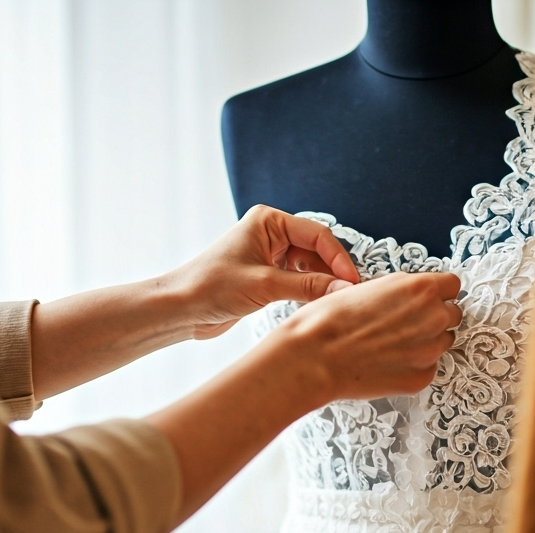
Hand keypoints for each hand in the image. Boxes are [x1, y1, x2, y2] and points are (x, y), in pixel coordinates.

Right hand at [146, 269, 461, 518]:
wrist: (313, 357)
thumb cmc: (329, 319)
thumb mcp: (367, 288)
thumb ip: (398, 291)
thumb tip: (409, 295)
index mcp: (421, 289)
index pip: (453, 285)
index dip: (437, 291)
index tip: (426, 297)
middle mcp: (433, 318)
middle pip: (452, 314)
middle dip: (434, 316)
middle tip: (405, 323)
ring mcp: (429, 351)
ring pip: (442, 342)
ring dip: (425, 341)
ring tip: (392, 344)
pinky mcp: (421, 378)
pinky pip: (428, 367)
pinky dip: (413, 365)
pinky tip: (386, 362)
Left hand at [165, 205, 360, 339]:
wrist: (181, 309)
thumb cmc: (212, 287)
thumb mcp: (265, 286)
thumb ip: (308, 287)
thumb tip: (345, 289)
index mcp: (269, 221)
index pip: (317, 235)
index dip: (339, 258)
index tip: (353, 281)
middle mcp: (271, 234)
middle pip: (317, 250)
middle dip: (333, 271)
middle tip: (351, 295)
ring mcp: (270, 256)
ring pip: (310, 267)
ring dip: (323, 284)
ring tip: (338, 302)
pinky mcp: (267, 277)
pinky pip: (299, 282)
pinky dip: (310, 293)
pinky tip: (319, 306)